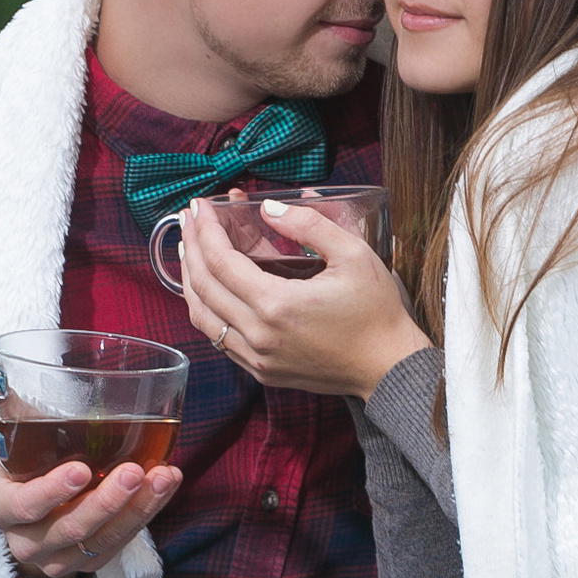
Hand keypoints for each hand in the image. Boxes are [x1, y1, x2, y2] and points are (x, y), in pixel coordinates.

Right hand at [0, 356, 181, 577]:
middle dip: (105, 503)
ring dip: (136, 509)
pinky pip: (121, 542)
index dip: (50, 492)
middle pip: (68, 529)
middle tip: (134, 471)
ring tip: (162, 476)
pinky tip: (165, 484)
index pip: (21, 506)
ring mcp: (59, 555)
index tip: (81, 470)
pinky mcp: (90, 559)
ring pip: (100, 541)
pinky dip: (147, 513)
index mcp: (0, 506)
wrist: (29, 505)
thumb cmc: (16, 459)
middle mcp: (26, 539)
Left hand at [177, 199, 431, 397]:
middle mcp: (258, 335)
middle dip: (190, 247)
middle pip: (202, 287)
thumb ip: (308, 225)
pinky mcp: (261, 371)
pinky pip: (219, 338)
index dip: (204, 230)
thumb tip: (269, 209)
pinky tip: (210, 288)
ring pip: (203, 317)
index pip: (220, 261)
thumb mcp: (353, 254)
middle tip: (188, 220)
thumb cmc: (376, 312)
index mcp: (277, 305)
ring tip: (191, 251)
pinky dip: (207, 309)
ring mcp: (256, 358)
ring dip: (190, 281)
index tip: (199, 206)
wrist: (389, 366)